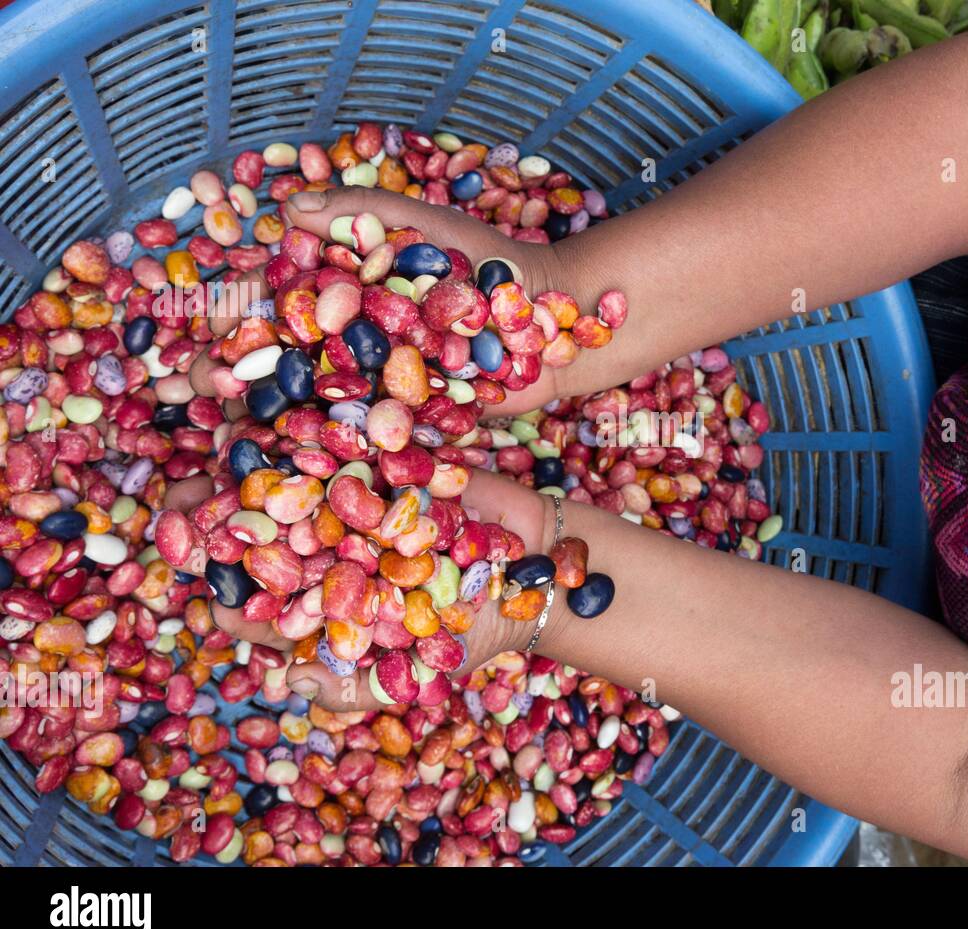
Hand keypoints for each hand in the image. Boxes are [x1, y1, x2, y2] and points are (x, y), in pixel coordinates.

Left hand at [161, 468, 555, 710]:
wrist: (545, 566)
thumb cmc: (482, 628)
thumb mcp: (417, 673)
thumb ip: (355, 688)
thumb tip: (287, 685)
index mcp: (328, 607)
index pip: (258, 602)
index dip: (221, 588)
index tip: (192, 568)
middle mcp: (332, 553)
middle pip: (260, 535)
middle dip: (216, 514)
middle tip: (180, 494)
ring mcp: (357, 505)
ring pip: (291, 484)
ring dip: (249, 466)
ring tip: (212, 448)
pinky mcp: (388, 463)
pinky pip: (343, 445)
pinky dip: (309, 432)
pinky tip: (272, 418)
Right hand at [189, 186, 585, 415]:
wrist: (561, 319)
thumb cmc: (494, 262)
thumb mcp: (425, 225)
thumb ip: (361, 212)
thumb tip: (287, 206)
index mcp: (347, 291)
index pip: (276, 299)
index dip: (235, 310)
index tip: (206, 316)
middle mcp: (353, 341)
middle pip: (278, 356)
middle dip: (228, 369)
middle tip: (187, 384)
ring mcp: (376, 386)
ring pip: (305, 404)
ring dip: (258, 417)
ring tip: (216, 428)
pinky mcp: (407, 423)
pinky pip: (356, 440)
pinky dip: (318, 452)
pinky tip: (278, 465)